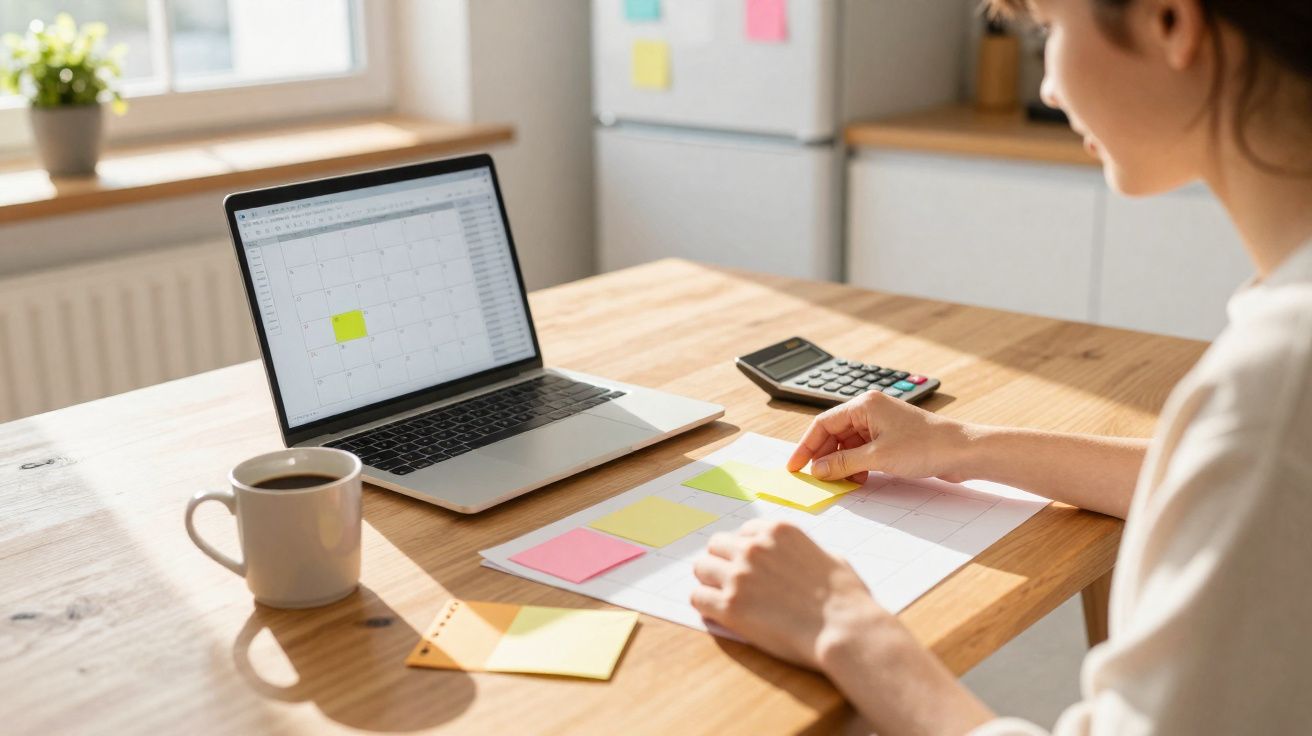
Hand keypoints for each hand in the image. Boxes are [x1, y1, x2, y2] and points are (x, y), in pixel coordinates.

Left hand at [690, 519, 996, 734]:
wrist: (844, 628)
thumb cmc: (846, 598)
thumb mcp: (829, 557)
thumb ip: (803, 551)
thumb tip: (796, 558)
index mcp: (778, 531)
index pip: (744, 532)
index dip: (746, 550)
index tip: (751, 566)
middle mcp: (754, 547)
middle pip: (716, 545)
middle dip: (722, 561)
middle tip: (732, 581)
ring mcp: (739, 575)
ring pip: (701, 568)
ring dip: (709, 581)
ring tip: (721, 596)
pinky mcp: (730, 606)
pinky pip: (697, 598)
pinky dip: (705, 605)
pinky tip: (718, 613)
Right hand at [788, 390, 970, 482]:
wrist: (963, 451)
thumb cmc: (927, 446)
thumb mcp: (878, 458)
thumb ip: (843, 463)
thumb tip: (818, 469)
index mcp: (864, 405)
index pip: (823, 424)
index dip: (806, 447)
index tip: (795, 466)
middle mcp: (870, 411)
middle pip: (834, 434)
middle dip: (824, 457)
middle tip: (815, 479)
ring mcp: (881, 424)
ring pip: (848, 444)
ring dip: (841, 464)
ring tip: (838, 482)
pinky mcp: (891, 438)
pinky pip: (863, 450)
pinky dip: (856, 465)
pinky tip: (857, 480)